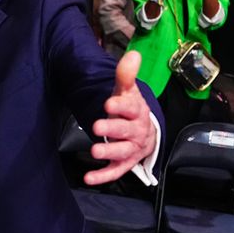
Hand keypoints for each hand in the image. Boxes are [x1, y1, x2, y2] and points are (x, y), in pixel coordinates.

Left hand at [85, 51, 156, 184]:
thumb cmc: (131, 110)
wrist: (145, 132)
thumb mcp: (127, 92)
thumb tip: (132, 54)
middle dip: (113, 129)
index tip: (109, 103)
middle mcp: (137, 131)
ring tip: (94, 151)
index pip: (132, 108)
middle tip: (97, 126)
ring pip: (122, 152)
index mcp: (138, 112)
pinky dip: (103, 176)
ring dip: (109, 152)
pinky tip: (88, 178)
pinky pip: (116, 171)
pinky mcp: (125, 163)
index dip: (121, 106)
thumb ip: (125, 75)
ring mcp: (132, 149)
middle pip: (126, 131)